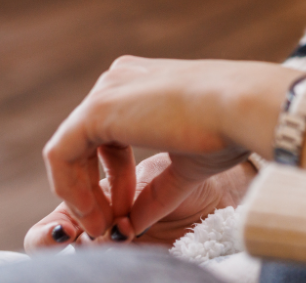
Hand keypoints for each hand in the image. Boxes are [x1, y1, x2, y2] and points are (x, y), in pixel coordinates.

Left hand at [41, 55, 304, 240]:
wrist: (242, 107)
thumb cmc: (228, 128)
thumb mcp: (187, 165)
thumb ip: (155, 192)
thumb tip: (132, 225)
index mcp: (143, 83)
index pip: (112, 134)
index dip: (117, 177)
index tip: (129, 210)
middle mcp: (121, 79)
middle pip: (88, 142)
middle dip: (97, 188)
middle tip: (111, 224)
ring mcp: (107, 90)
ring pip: (70, 149)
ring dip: (81, 193)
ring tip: (103, 225)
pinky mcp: (96, 109)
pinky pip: (62, 153)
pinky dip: (71, 188)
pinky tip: (93, 212)